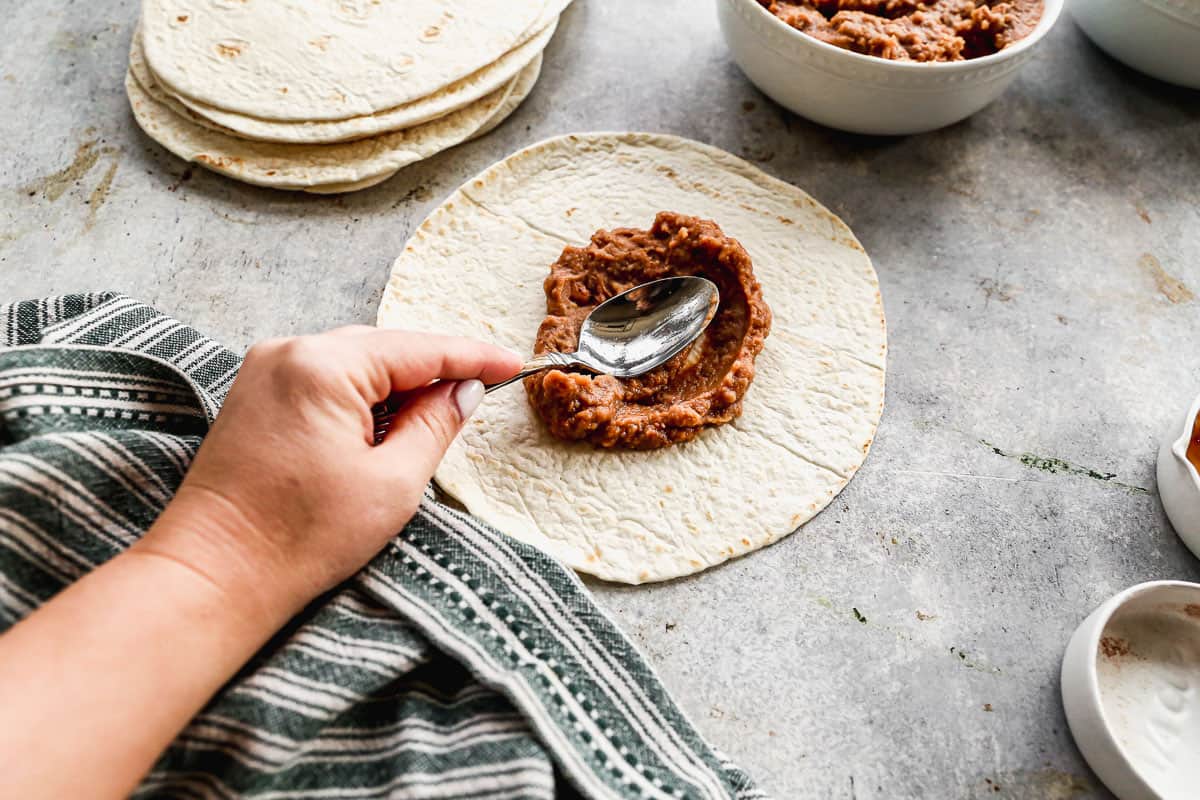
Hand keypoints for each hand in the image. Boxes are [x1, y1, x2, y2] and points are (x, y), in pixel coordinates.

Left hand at [138, 326, 520, 620]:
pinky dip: (360, 394)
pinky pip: (324, 377)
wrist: (212, 574)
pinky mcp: (254, 394)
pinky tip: (384, 423)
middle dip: (434, 371)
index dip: (473, 357)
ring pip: (354, 361)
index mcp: (324, 367)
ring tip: (435, 419)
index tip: (515, 364)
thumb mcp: (392, 484)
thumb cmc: (299, 538)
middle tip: (482, 395)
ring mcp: (264, 369)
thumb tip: (464, 391)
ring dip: (396, 385)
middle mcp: (289, 352)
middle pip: (385, 348)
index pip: (419, 349)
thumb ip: (435, 425)